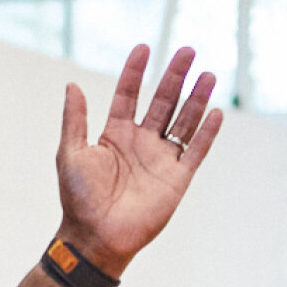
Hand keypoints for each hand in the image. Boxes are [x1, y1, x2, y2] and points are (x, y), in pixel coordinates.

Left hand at [55, 46, 222, 278]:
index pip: (128, 95)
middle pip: (162, 102)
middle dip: (175, 77)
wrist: (96, 238)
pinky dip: (207, 133)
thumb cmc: (78, 199)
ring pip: (183, 122)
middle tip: (188, 51)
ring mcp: (161, 159)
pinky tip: (216, 112)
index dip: (135, 72)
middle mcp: (140, 143)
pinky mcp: (177, 178)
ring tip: (207, 74)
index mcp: (115, 135)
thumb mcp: (71, 153)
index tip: (144, 48)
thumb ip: (74, 119)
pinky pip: (196, 151)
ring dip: (196, 99)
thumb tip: (72, 84)